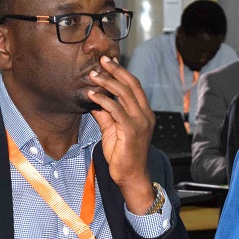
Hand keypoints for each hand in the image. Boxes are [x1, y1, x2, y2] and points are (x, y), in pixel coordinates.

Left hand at [86, 55, 155, 213]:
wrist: (131, 177)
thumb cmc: (123, 156)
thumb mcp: (112, 131)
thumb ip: (106, 115)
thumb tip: (94, 100)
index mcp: (144, 113)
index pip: (134, 87)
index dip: (121, 73)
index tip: (108, 63)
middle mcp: (145, 115)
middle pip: (132, 85)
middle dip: (116, 70)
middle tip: (101, 60)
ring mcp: (141, 122)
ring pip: (124, 94)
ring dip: (107, 82)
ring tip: (92, 75)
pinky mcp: (132, 130)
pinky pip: (117, 110)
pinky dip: (103, 100)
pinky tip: (92, 95)